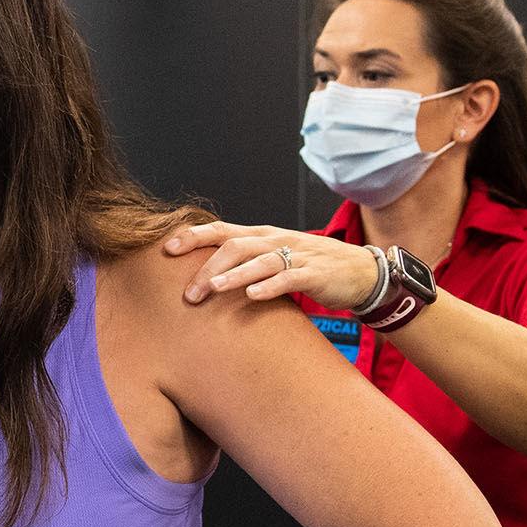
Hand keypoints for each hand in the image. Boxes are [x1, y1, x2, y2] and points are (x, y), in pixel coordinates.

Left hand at [166, 222, 377, 310]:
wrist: (359, 271)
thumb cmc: (309, 266)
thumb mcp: (273, 259)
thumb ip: (244, 263)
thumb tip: (203, 278)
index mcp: (262, 236)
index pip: (222, 230)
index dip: (194, 236)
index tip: (167, 248)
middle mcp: (275, 241)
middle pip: (235, 246)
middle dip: (207, 267)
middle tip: (188, 294)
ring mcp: (296, 255)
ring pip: (259, 261)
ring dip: (234, 275)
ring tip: (212, 288)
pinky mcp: (315, 273)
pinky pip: (290, 277)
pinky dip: (270, 286)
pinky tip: (253, 296)